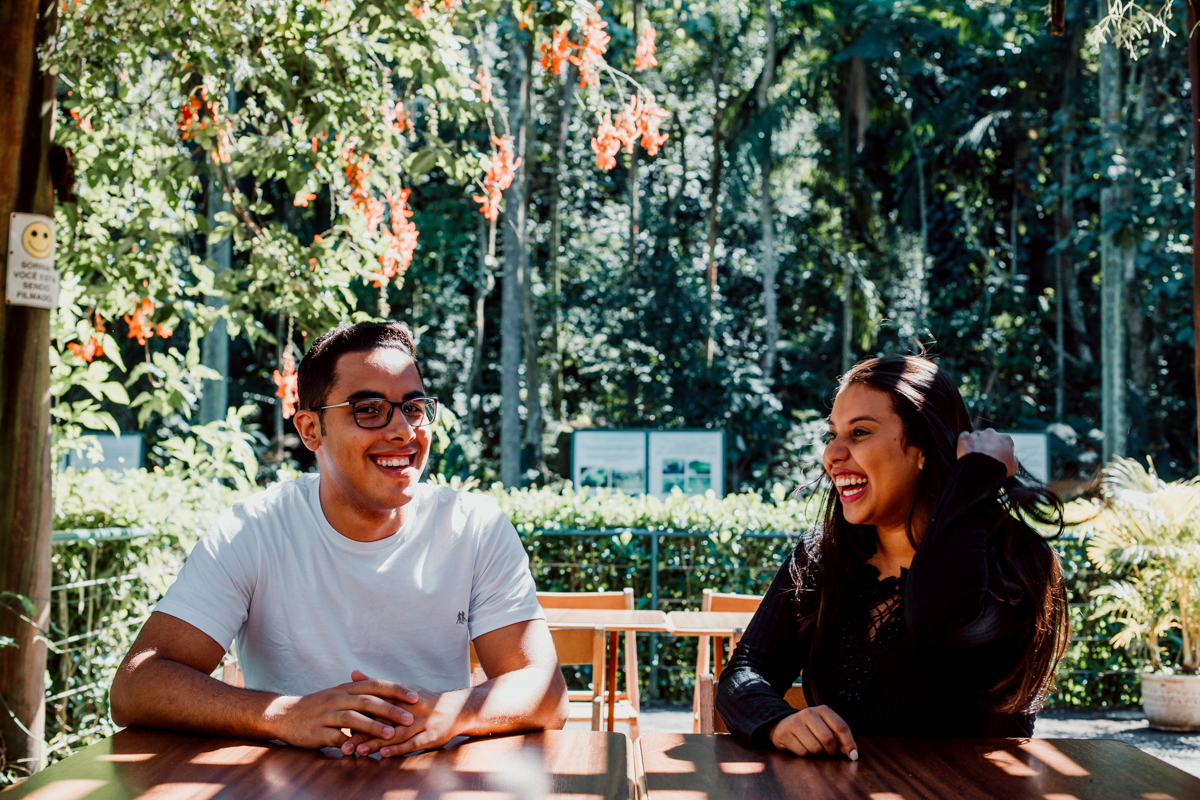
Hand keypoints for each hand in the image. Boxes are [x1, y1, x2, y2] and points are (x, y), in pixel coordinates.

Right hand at [263, 677, 418, 749]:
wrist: (285, 715)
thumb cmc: (318, 706)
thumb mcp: (339, 694)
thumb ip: (362, 692)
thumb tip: (390, 690)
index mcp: (346, 688)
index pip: (375, 685)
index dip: (396, 690)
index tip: (415, 696)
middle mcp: (337, 699)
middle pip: (367, 701)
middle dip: (390, 709)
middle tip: (411, 717)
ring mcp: (327, 715)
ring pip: (353, 718)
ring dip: (373, 726)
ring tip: (391, 734)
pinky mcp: (317, 732)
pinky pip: (336, 738)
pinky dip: (350, 744)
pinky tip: (363, 751)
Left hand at [340, 670, 467, 756]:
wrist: (457, 708)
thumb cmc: (423, 701)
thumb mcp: (401, 690)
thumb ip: (376, 685)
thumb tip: (353, 673)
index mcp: (400, 696)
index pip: (374, 704)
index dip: (356, 714)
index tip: (338, 723)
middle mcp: (410, 707)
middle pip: (382, 720)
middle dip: (363, 733)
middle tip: (344, 745)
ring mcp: (422, 721)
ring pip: (396, 733)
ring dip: (377, 742)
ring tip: (359, 751)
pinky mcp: (431, 735)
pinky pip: (413, 742)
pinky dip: (398, 748)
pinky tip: (385, 754)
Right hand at [768, 706, 857, 759]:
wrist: (782, 724)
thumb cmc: (810, 728)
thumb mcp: (825, 726)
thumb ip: (839, 737)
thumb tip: (851, 753)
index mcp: (822, 709)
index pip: (841, 726)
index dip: (849, 743)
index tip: (853, 755)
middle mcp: (808, 713)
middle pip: (829, 739)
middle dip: (832, 751)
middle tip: (829, 753)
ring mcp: (795, 723)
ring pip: (816, 748)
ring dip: (818, 754)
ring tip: (814, 748)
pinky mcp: (785, 734)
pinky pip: (803, 753)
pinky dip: (806, 755)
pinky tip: (802, 747)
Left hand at [957, 429, 1017, 477]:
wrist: (981, 470)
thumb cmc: (999, 468)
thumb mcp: (1013, 467)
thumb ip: (1014, 460)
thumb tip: (1013, 458)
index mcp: (1005, 438)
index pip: (1006, 443)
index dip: (1003, 451)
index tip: (1000, 458)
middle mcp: (991, 433)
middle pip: (991, 438)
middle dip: (990, 445)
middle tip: (987, 457)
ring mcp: (977, 434)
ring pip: (978, 437)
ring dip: (977, 444)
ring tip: (975, 456)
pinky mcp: (965, 438)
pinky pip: (965, 437)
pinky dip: (966, 442)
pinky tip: (967, 449)